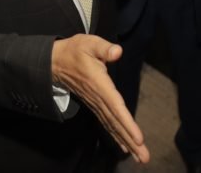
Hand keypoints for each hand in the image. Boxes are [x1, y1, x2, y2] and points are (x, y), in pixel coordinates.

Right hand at [51, 35, 148, 163]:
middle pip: (116, 123)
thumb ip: (104, 48)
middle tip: (145, 158)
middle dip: (130, 141)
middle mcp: (98, 99)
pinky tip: (126, 147)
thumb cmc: (75, 51)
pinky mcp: (96, 106)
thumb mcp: (89, 43)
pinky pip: (108, 124)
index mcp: (99, 84)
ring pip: (113, 126)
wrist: (56, 62)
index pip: (115, 107)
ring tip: (140, 157)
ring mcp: (96, 104)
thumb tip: (117, 52)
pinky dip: (117, 136)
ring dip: (126, 142)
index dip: (127, 123)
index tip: (138, 138)